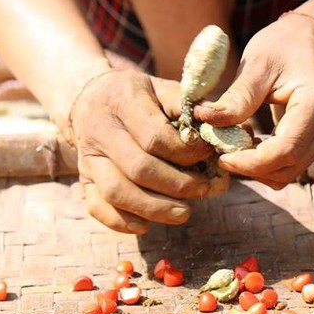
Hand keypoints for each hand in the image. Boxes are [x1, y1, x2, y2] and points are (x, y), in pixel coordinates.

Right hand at [69, 69, 213, 233]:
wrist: (91, 98)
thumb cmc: (139, 96)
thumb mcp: (164, 88)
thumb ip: (193, 108)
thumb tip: (229, 131)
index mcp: (123, 102)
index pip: (155, 138)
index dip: (187, 154)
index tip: (207, 156)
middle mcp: (100, 130)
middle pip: (139, 169)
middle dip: (177, 185)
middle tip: (202, 189)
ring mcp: (88, 158)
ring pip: (117, 192)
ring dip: (154, 209)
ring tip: (183, 213)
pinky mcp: (84, 179)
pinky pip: (97, 207)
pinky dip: (122, 221)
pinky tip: (147, 225)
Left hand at [195, 15, 313, 188]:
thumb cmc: (284, 44)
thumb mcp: (257, 64)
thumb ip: (236, 98)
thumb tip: (204, 119)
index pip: (287, 149)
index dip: (252, 162)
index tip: (223, 157)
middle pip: (290, 165)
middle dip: (253, 168)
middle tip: (223, 153)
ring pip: (293, 171)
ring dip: (261, 168)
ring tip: (237, 146)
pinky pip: (296, 162)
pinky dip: (270, 162)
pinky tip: (252, 144)